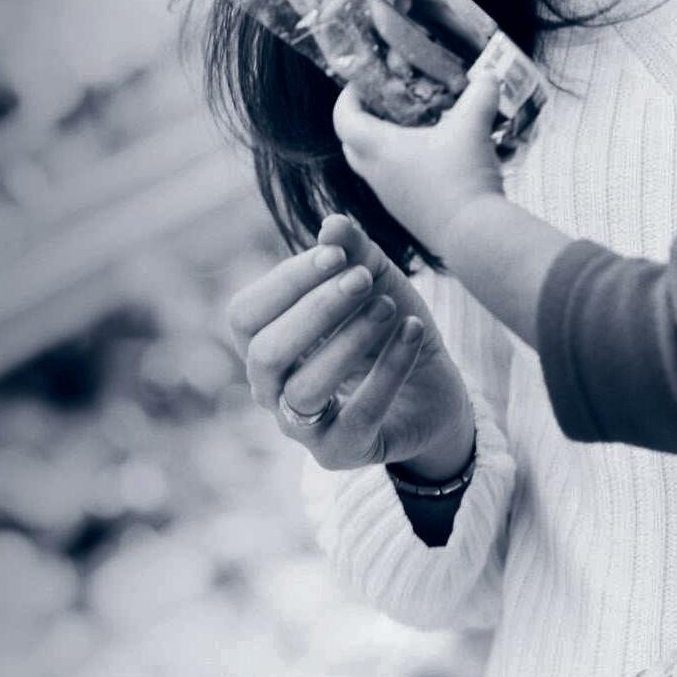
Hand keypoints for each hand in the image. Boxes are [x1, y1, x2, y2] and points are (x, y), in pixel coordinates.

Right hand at [225, 213, 474, 476]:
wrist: (431, 389)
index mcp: (262, 344)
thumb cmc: (386, 329)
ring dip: (350, 341)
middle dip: (315, 310)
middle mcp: (269, 389)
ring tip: (390, 309)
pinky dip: (389, 369)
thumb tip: (333, 224)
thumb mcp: (375, 282)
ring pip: (305, 388)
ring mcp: (301, 426)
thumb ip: (354, 253)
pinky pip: (358, 415)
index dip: (286, 282)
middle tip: (364, 280)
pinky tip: (413, 332)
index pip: (245, 314)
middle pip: (265, 352)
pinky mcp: (341, 451)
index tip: (337, 254)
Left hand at [331, 71, 504, 261]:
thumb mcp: (474, 128)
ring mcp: (391, 198)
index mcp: (380, 149)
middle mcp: (377, 175)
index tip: (359, 85)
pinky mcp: (408, 214)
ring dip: (383, 149)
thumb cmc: (463, 178)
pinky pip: (394, 186)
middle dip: (362, 123)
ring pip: (373, 168)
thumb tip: (489, 77)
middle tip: (382, 107)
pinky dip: (403, 170)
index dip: (347, 99)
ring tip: (412, 133)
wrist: (473, 236)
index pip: (344, 119)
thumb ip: (481, 96)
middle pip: (353, 146)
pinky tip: (432, 163)